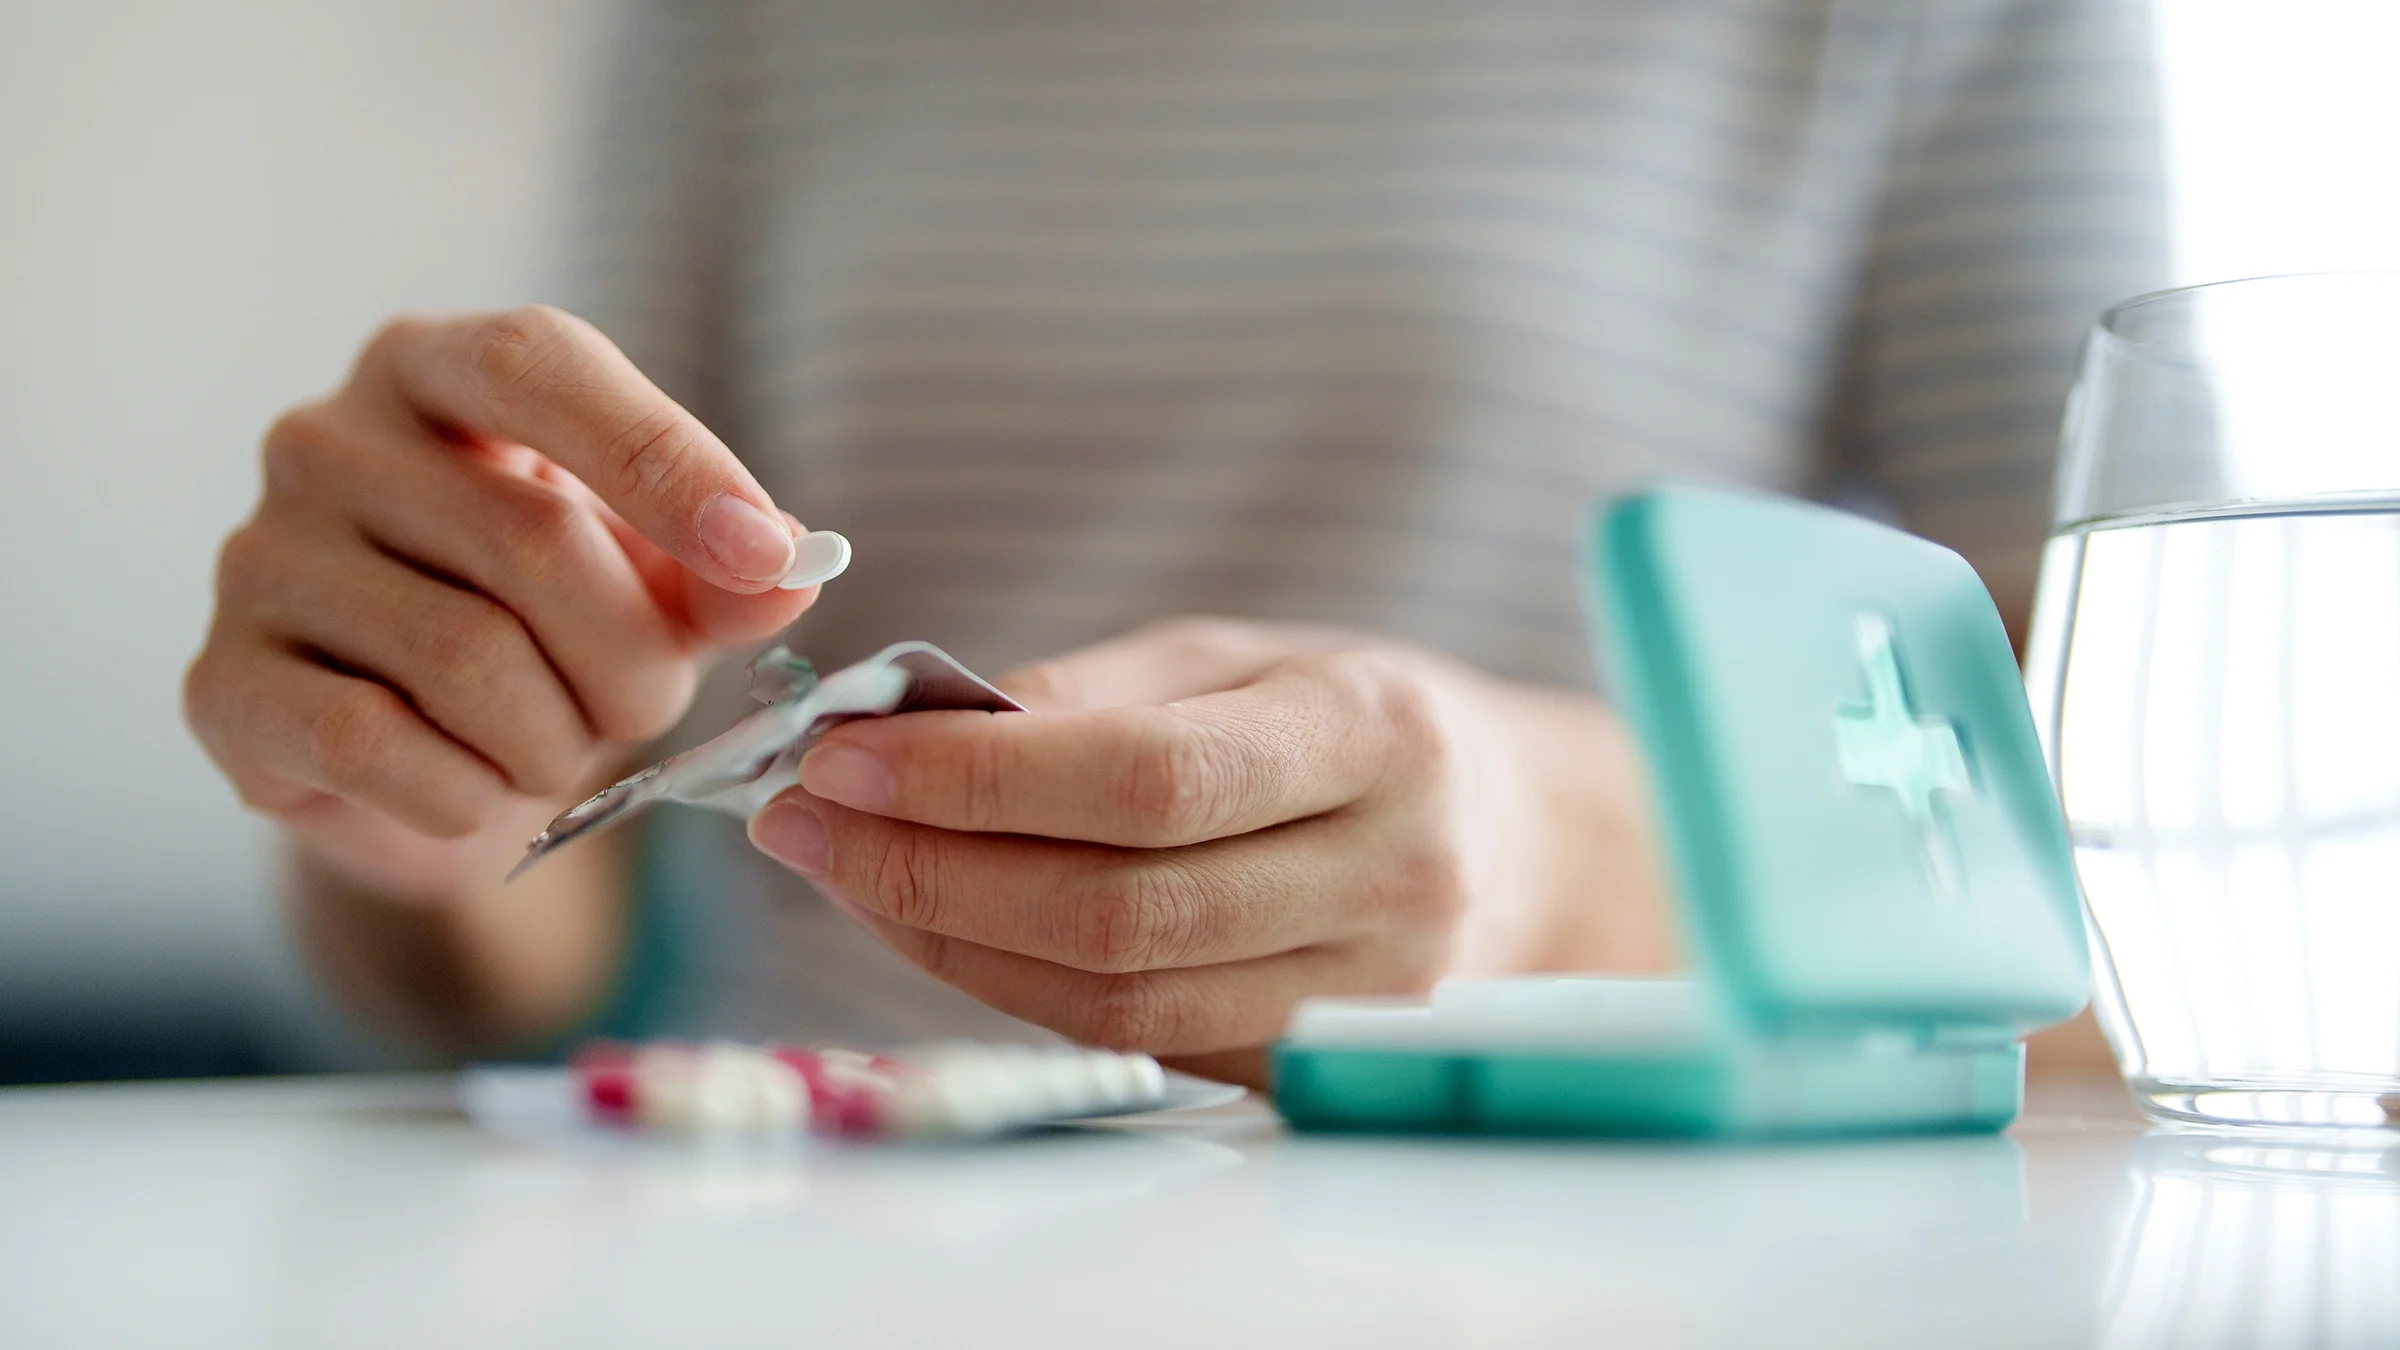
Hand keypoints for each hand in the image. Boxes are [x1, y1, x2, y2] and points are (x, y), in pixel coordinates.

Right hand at [186, 306, 820, 902]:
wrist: (408, 756)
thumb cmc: (544, 628)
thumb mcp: (653, 581)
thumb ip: (725, 572)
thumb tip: (791, 568)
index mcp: (433, 370)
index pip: (544, 369)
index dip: (667, 462)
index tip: (763, 555)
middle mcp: (324, 439)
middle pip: (535, 541)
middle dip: (633, 659)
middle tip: (642, 708)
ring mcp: (258, 556)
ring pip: (470, 660)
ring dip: (558, 741)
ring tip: (557, 749)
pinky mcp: (222, 683)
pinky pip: (381, 747)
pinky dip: (468, 793)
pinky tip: (475, 788)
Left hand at [748, 619, 1672, 1086]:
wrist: (1518, 840)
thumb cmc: (1359, 723)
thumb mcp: (1243, 657)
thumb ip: (1090, 693)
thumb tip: (912, 724)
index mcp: (1376, 738)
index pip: (1150, 781)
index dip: (979, 778)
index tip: (842, 756)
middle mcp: (1390, 877)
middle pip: (1118, 909)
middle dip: (929, 869)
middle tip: (803, 821)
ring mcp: (1366, 993)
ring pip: (1115, 999)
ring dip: (949, 940)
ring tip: (848, 872)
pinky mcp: (1318, 1064)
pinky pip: (1135, 1041)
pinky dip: (1015, 987)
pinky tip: (941, 926)